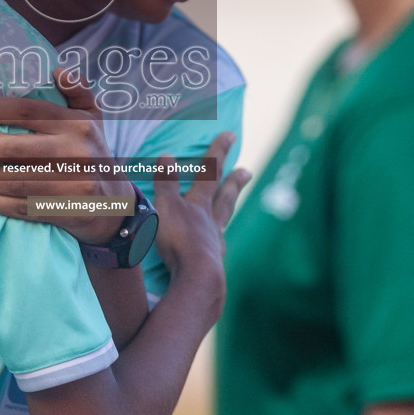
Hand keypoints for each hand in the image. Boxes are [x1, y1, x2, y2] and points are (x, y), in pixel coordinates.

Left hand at [0, 68, 130, 242]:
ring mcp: (70, 183)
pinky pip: (20, 206)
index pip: (26, 111)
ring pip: (12, 180)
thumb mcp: (93, 118)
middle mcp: (74, 151)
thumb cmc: (94, 153)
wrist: (116, 204)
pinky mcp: (64, 210)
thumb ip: (77, 90)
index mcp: (76, 124)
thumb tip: (57, 69)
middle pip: (12, 147)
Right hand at [152, 131, 249, 302]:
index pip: (209, 173)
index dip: (217, 152)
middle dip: (233, 182)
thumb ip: (166, 183)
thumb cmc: (179, 241)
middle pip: (224, 197)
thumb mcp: (166, 207)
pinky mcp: (211, 265)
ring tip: (232, 204)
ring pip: (222, 222)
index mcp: (200, 206)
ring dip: (227, 210)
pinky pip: (215, 246)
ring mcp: (214, 244)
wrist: (197, 280)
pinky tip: (216, 244)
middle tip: (247, 170)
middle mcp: (211, 223)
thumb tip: (168, 155)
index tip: (230, 134)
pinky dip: (215, 240)